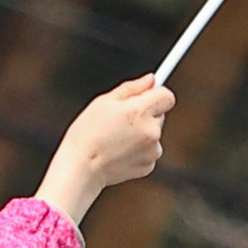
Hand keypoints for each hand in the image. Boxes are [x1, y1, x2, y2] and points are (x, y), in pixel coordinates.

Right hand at [33, 76, 175, 225]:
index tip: (147, 96)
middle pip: (160, 114)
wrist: (81, 168)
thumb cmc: (86, 134)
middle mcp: (151, 131)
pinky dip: (138, 150)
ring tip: (116, 139)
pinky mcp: (149, 165)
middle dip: (145, 114)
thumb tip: (151, 79)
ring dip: (142, 133)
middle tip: (121, 120)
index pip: (167, 96)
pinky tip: (119, 152)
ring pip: (154, 134)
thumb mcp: (103, 102)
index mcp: (140, 111)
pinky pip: (149, 151)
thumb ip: (131, 89)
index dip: (156, 94)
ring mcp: (152, 150)